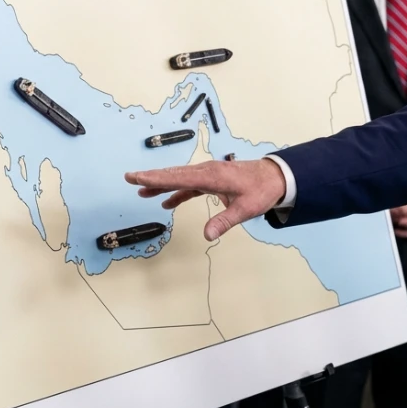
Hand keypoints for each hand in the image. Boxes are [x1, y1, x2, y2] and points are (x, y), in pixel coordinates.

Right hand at [125, 158, 286, 240]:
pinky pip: (190, 185)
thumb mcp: (245, 209)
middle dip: (152, 177)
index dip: (157, 179)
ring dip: (162, 184)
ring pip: (180, 178)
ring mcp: (209, 174)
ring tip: (142, 191)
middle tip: (130, 178)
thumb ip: (225, 221)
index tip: (138, 178)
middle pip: (174, 175)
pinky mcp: (213, 179)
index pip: (179, 178)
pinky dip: (178, 192)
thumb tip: (207, 236)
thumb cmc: (262, 190)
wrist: (276, 177)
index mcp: (212, 176)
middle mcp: (207, 172)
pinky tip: (167, 202)